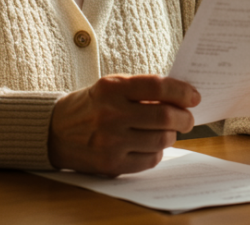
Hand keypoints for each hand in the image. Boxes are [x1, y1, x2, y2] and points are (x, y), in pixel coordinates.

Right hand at [48, 74, 199, 175]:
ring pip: (161, 141)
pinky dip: (158, 152)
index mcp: (112, 89)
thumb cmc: (91, 105)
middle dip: (184, 118)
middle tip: (188, 119)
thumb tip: (181, 97)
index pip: (157, 86)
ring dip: (171, 135)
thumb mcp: (110, 87)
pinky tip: (152, 145)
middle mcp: (111, 114)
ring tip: (167, 131)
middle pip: (164, 117)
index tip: (194, 96)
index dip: (182, 91)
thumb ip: (142, 89)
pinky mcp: (111, 164)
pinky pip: (149, 160)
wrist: (55, 131)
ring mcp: (111, 142)